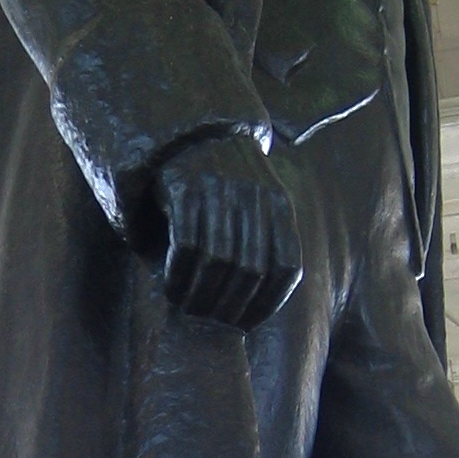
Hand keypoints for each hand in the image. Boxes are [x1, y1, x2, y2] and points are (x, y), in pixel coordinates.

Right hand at [151, 134, 302, 330]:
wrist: (187, 133)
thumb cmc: (220, 186)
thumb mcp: (255, 205)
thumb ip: (265, 242)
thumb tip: (267, 300)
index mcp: (279, 203)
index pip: (287, 267)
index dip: (269, 303)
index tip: (246, 324)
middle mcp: (254, 194)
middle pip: (252, 269)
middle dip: (230, 305)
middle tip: (211, 322)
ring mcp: (220, 188)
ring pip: (219, 259)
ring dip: (201, 294)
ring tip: (189, 310)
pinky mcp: (185, 185)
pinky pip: (186, 242)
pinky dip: (180, 273)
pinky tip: (171, 287)